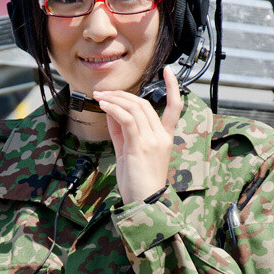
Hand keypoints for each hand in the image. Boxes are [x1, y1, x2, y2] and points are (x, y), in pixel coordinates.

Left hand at [93, 66, 182, 203]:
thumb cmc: (137, 183)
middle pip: (144, 104)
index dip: (173, 87)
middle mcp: (162, 136)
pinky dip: (114, 108)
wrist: (144, 203)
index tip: (168, 71)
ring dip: (114, 99)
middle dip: (122, 94)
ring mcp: (152, 140)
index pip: (175, 107)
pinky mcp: (140, 145)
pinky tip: (104, 104)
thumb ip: (121, 131)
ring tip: (99, 96)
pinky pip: (127, 119)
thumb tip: (112, 111)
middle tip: (104, 92)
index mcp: (165, 138)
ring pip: (135, 108)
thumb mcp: (128, 152)